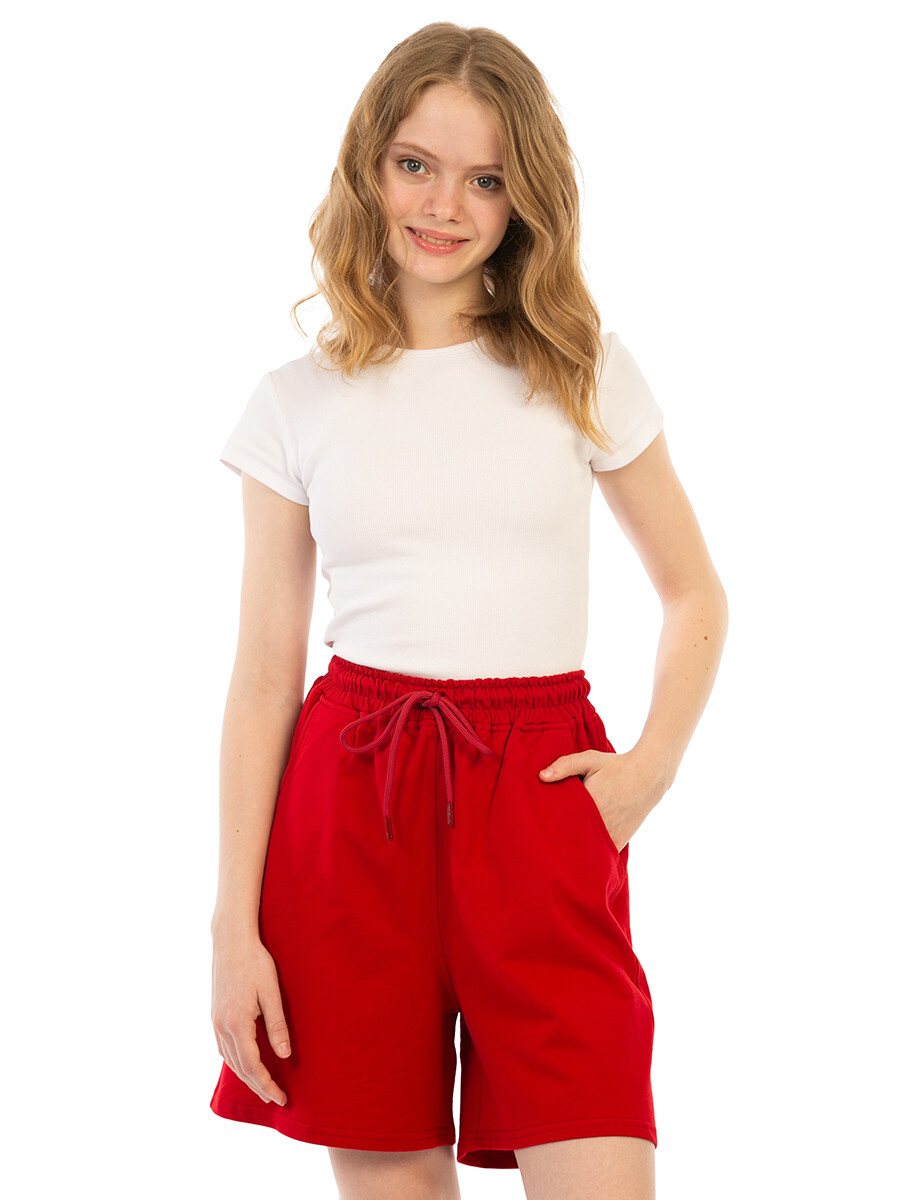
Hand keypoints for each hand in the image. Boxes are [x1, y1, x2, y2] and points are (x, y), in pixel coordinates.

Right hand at [211, 931, 290, 1105]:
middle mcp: (222, 1026)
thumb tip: (284, 1055)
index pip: (252, 1066)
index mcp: (237, 1022)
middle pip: (239, 1068)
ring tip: (263, 1087)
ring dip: (246, 1077)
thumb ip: (277, 1024)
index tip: (281, 1098)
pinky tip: (245, 1064)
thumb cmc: (256, 962)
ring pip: (229, 1060)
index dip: (266, 1084)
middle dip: (257, 1086)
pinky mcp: (215, 1015)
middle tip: (276, 1099)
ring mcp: (215, 1021)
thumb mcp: (271, 991)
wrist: (231, 940)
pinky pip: (223, 1048)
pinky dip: (235, 1062)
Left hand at [539, 747, 665, 851]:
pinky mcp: (619, 841)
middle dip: (558, 841)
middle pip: (571, 839)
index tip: (537, 828)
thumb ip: (565, 765)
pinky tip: (579, 854)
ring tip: (559, 850)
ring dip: (574, 850)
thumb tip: (541, 776)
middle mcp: (601, 824)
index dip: (548, 826)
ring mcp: (611, 835)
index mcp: (590, 804)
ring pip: (586, 851)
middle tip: (544, 842)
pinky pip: (601, 855)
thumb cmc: (616, 766)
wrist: (648, 776)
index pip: (561, 822)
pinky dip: (591, 856)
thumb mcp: (590, 760)